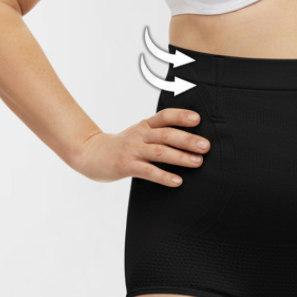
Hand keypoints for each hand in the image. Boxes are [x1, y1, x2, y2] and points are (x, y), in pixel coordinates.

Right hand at [72, 108, 208, 183]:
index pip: (165, 116)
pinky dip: (164, 176)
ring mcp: (133, 150)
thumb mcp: (139, 133)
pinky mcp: (127, 166)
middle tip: (206, 146)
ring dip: (181, 157)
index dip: (181, 116)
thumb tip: (189, 139)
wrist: (91, 154)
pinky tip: (177, 181)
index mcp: (145, 125)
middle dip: (188, 139)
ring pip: (160, 152)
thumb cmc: (121, 145)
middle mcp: (140, 135)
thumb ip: (158, 133)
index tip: (198, 119)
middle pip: (166, 134)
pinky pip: (148, 171)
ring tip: (197, 162)